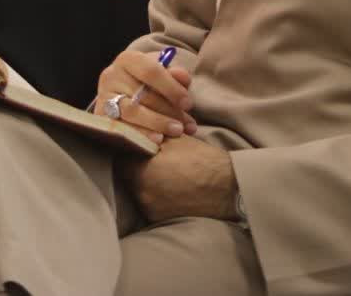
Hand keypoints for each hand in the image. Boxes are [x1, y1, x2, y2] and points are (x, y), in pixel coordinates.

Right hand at [95, 49, 196, 142]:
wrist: (124, 93)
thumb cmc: (148, 83)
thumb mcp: (162, 74)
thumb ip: (175, 75)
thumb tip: (183, 78)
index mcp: (128, 60)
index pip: (151, 71)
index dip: (172, 88)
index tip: (188, 103)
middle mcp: (111, 76)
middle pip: (142, 95)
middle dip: (169, 111)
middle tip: (187, 125)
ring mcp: (104, 97)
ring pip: (131, 112)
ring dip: (157, 123)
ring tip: (177, 131)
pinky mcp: (100, 117)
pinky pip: (122, 128)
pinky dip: (142, 135)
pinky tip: (158, 141)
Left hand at [119, 135, 238, 222]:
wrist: (229, 188)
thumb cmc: (203, 160)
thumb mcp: (175, 139)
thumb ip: (150, 135)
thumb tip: (136, 130)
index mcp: (141, 169)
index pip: (121, 156)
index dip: (128, 148)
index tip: (136, 145)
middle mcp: (141, 192)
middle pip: (127, 175)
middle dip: (136, 166)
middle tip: (151, 159)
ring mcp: (150, 208)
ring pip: (137, 189)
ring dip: (145, 181)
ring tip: (164, 174)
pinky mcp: (159, 219)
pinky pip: (149, 203)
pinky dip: (155, 195)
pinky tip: (170, 187)